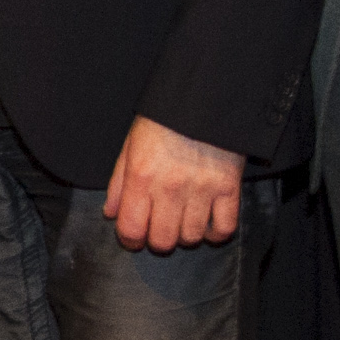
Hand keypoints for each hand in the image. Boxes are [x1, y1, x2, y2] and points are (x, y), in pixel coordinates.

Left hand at [103, 113, 244, 250]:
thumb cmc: (163, 122)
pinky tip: (207, 224)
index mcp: (141, 177)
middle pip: (162, 241)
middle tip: (159, 228)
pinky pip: (223, 228)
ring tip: (182, 220)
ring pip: (191, 238)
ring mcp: (202, 189)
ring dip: (185, 235)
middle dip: (158, 240)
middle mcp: (170, 187)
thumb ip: (118, 183)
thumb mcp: (130, 146)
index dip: (130, 240)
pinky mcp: (229, 188)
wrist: (205, 98)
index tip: (134, 238)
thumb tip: (110, 214)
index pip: (131, 229)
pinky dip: (215, 233)